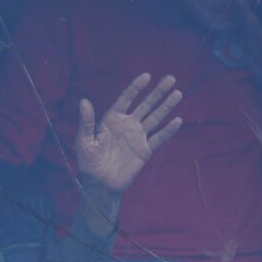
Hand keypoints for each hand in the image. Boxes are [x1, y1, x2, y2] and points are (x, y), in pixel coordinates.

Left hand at [75, 73, 182, 194]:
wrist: (100, 185)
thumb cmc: (88, 163)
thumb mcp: (84, 142)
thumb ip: (86, 122)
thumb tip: (83, 101)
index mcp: (112, 119)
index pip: (126, 98)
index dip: (136, 87)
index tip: (147, 76)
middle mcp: (127, 125)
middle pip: (145, 104)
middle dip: (157, 92)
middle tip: (171, 78)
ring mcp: (137, 137)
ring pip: (155, 118)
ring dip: (166, 106)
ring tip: (178, 93)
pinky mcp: (145, 151)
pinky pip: (159, 138)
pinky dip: (168, 130)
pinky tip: (178, 120)